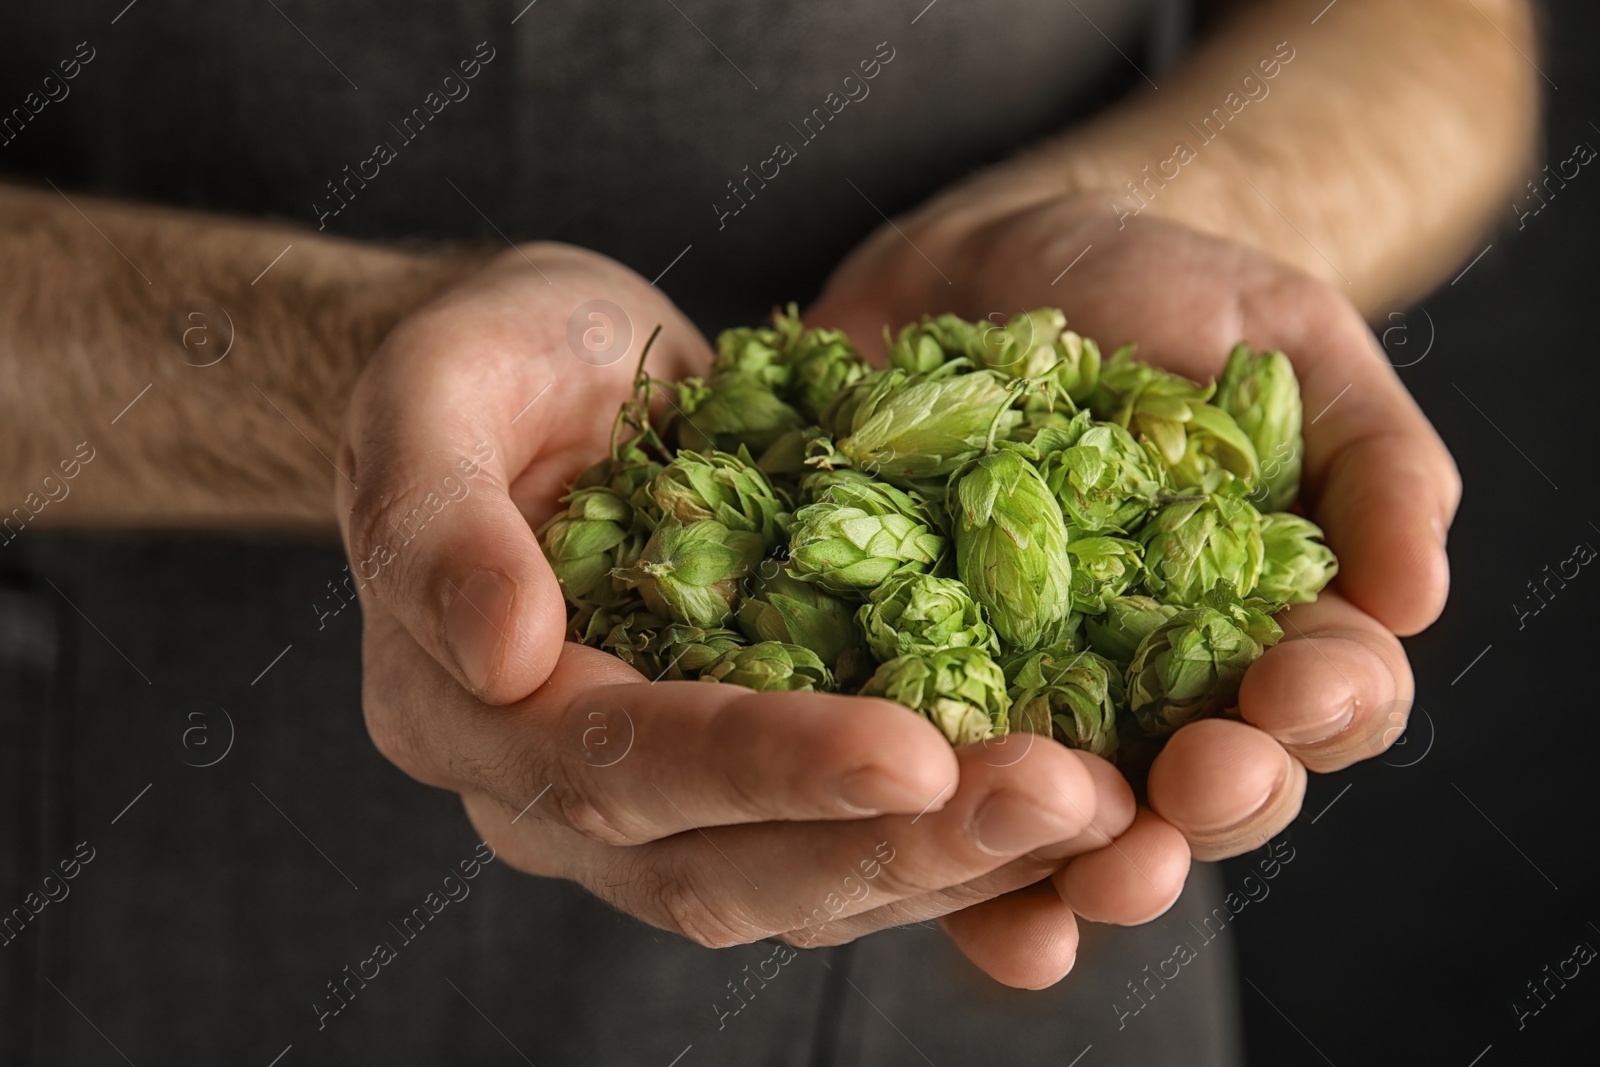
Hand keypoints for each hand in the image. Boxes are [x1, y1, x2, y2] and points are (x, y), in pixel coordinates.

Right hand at [334, 243, 1169, 990]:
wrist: (535, 384)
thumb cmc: (482, 368)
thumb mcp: (429, 394)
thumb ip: (438, 522)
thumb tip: (507, 655)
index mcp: (466, 711)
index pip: (617, 765)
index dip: (762, 767)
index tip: (911, 752)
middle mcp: (556, 795)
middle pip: (724, 865)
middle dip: (894, 843)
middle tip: (1062, 802)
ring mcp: (657, 803)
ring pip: (803, 882)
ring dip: (953, 862)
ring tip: (1102, 817)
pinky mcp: (743, 782)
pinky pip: (848, 843)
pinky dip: (955, 845)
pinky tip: (1074, 823)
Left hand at [810, 188, 1451, 892]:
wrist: (978, 269)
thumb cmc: (1156, 294)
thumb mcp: (1285, 336)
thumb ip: (1370, 456)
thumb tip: (1416, 599)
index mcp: (1268, 618)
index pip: (1329, 695)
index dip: (1325, 705)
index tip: (1299, 687)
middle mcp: (1159, 686)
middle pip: (1212, 788)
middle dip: (1215, 800)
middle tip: (1197, 782)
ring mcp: (1036, 700)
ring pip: (1082, 820)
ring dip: (1090, 860)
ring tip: (1091, 868)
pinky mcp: (919, 693)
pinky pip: (937, 795)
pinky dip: (943, 856)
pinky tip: (941, 883)